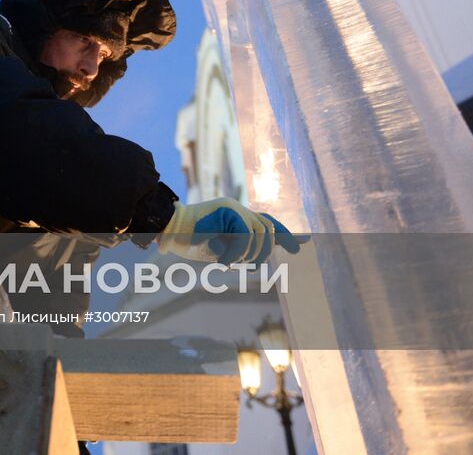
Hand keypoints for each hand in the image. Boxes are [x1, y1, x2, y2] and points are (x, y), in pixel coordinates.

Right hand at [158, 198, 302, 264]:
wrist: (166, 229)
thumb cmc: (188, 241)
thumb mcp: (220, 247)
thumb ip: (241, 247)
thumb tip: (262, 258)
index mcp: (237, 216)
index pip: (268, 223)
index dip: (287, 235)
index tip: (305, 244)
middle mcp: (238, 208)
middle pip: (267, 232)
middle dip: (260, 253)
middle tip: (239, 264)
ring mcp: (233, 207)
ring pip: (258, 235)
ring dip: (244, 254)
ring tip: (224, 259)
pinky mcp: (226, 210)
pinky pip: (243, 234)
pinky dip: (234, 252)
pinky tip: (221, 259)